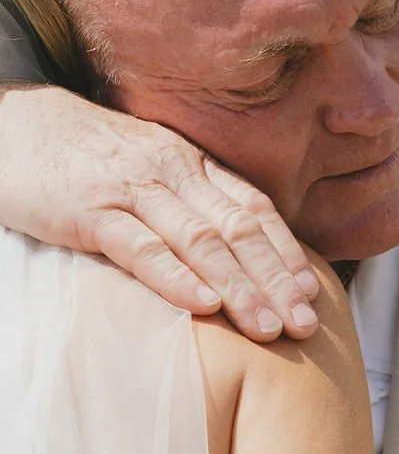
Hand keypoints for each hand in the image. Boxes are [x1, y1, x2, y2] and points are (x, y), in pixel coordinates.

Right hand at [0, 83, 321, 340]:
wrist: (13, 124)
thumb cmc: (85, 158)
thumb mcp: (150, 170)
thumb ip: (192, 202)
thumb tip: (239, 250)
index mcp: (192, 164)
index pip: (255, 209)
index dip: (287, 252)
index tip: (313, 292)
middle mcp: (173, 172)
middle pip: (239, 231)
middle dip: (277, 282)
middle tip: (306, 326)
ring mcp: (133, 190)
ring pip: (201, 242)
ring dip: (240, 289)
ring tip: (268, 329)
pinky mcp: (90, 211)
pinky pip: (141, 247)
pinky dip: (176, 278)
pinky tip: (204, 306)